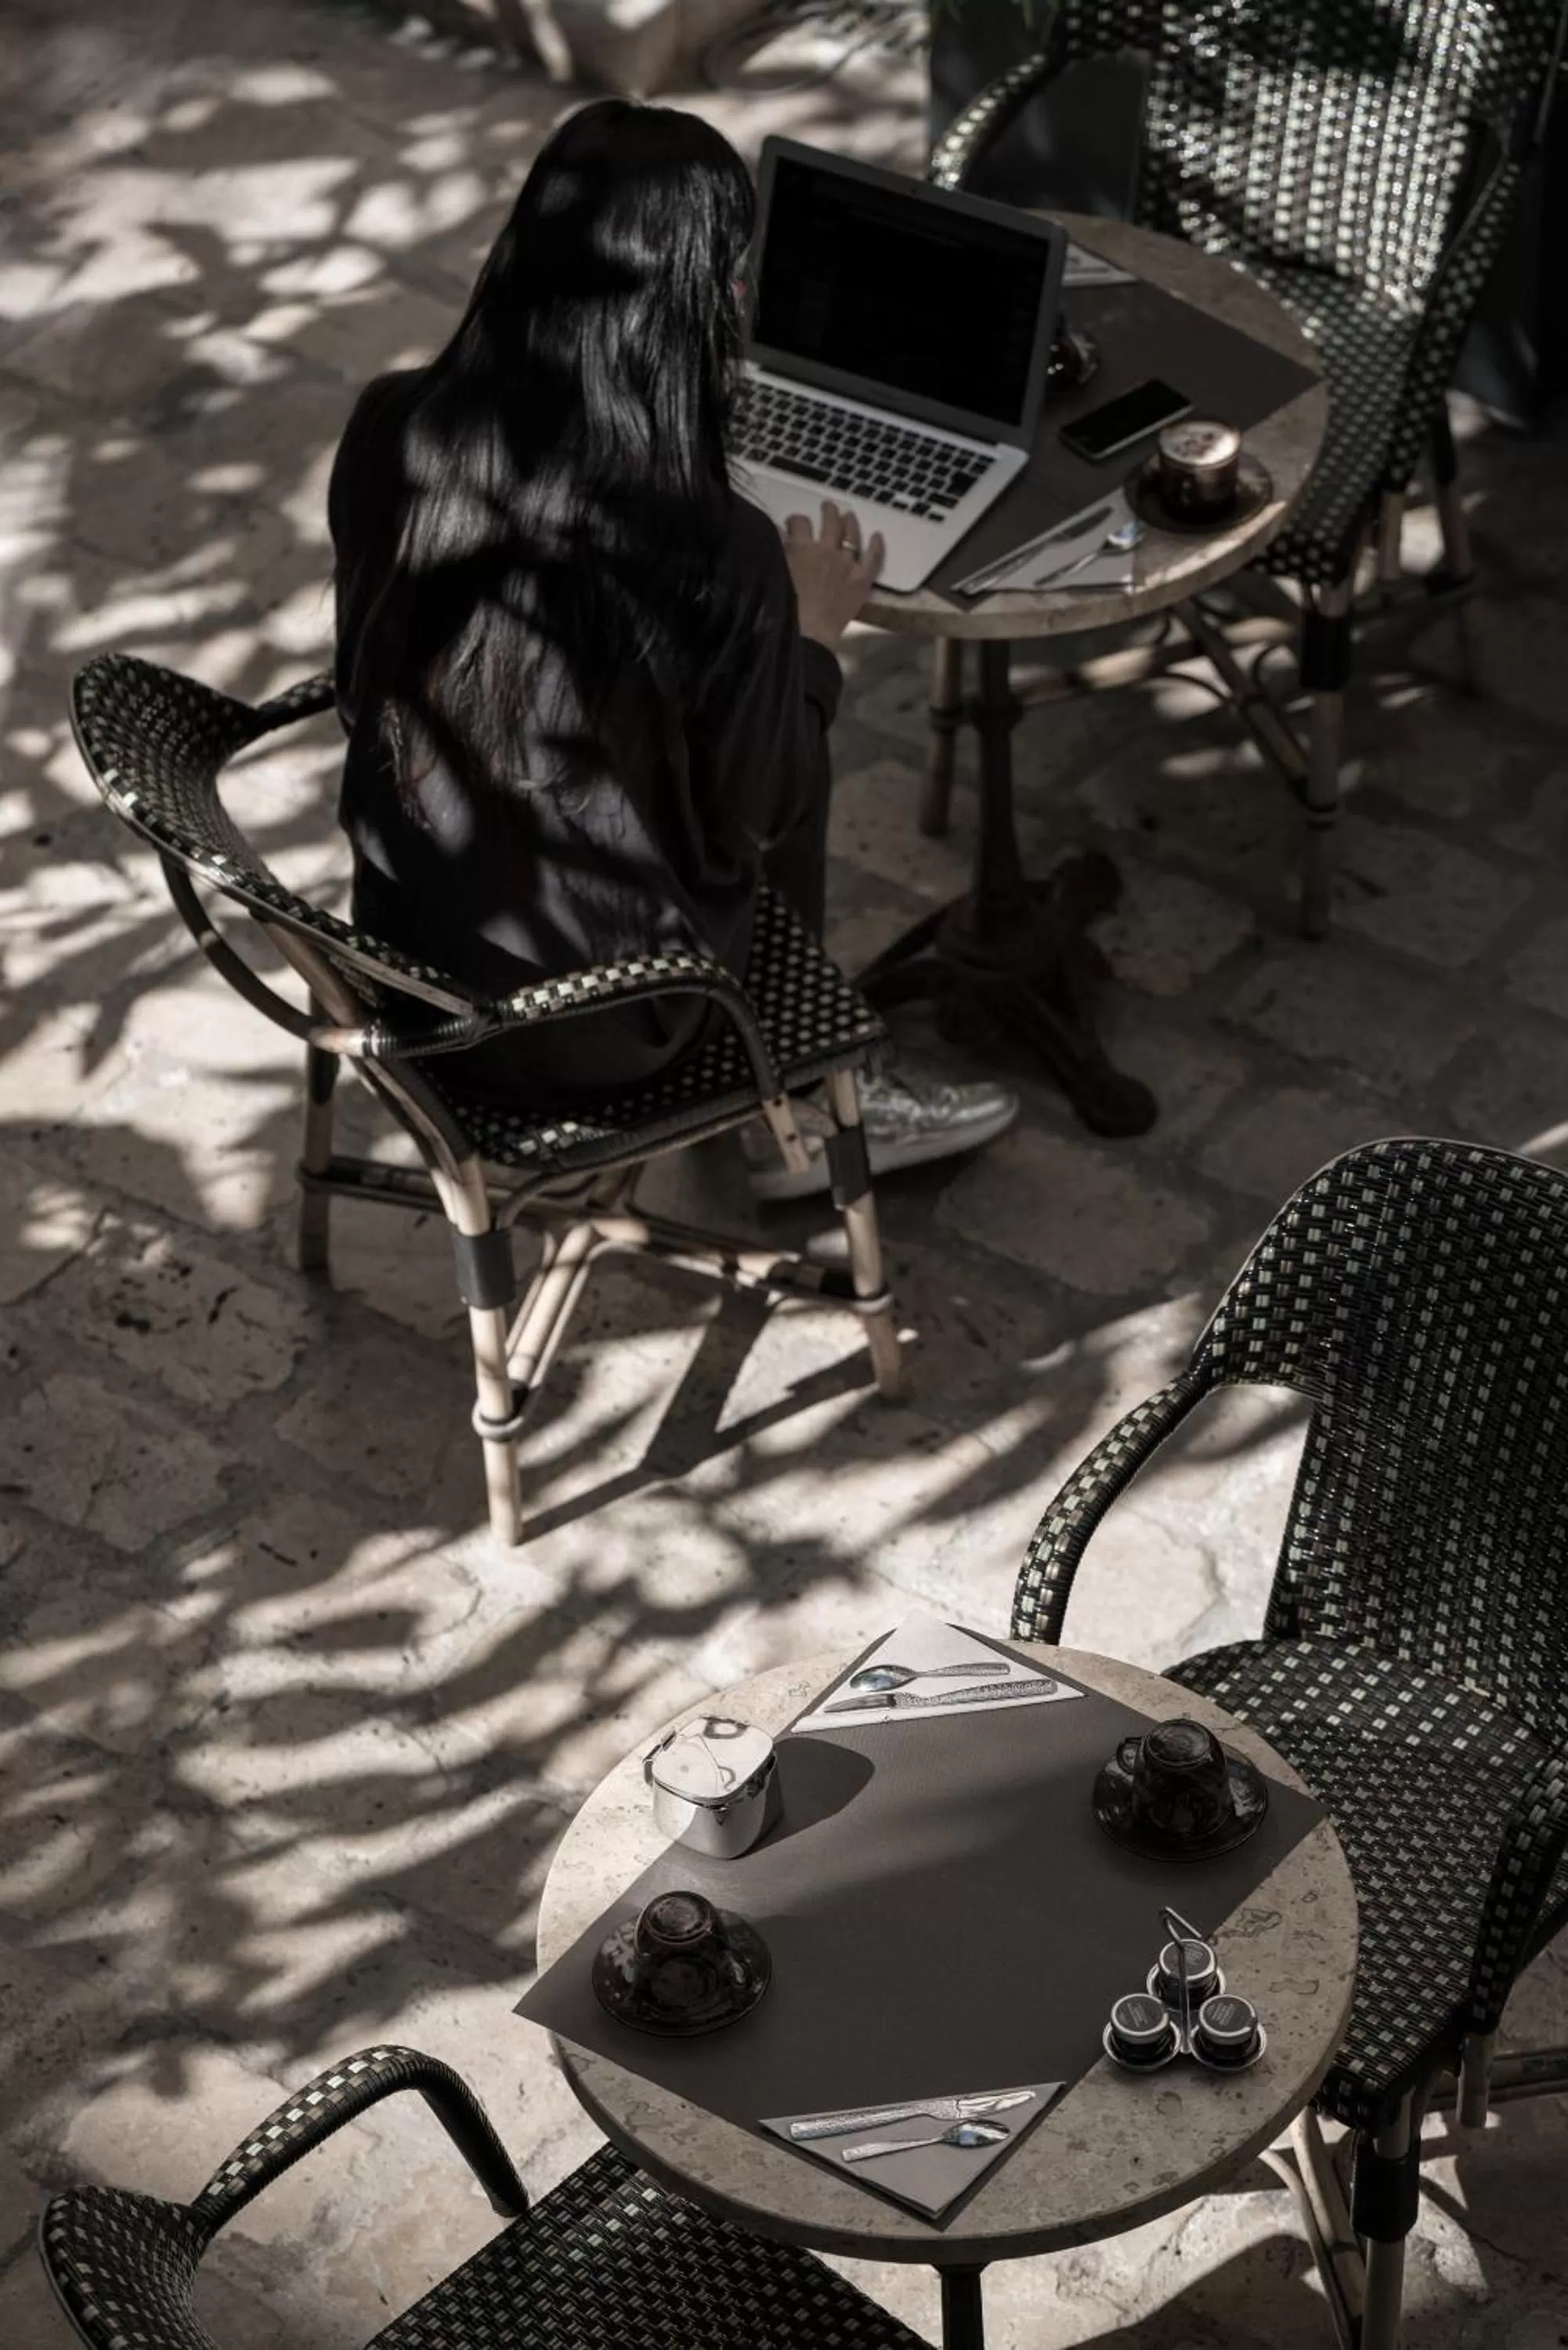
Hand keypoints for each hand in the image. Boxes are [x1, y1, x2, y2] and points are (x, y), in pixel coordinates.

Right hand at [782, 501, 884, 650]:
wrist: (806, 635)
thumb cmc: (784, 609)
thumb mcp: (774, 574)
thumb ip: (777, 551)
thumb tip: (779, 533)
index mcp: (801, 547)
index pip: (799, 523)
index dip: (795, 520)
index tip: (793, 524)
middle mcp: (826, 550)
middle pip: (829, 522)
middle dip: (828, 512)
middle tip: (827, 506)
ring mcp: (846, 563)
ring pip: (851, 535)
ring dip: (850, 522)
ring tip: (849, 515)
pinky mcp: (861, 580)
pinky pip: (873, 559)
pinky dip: (877, 546)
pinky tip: (878, 536)